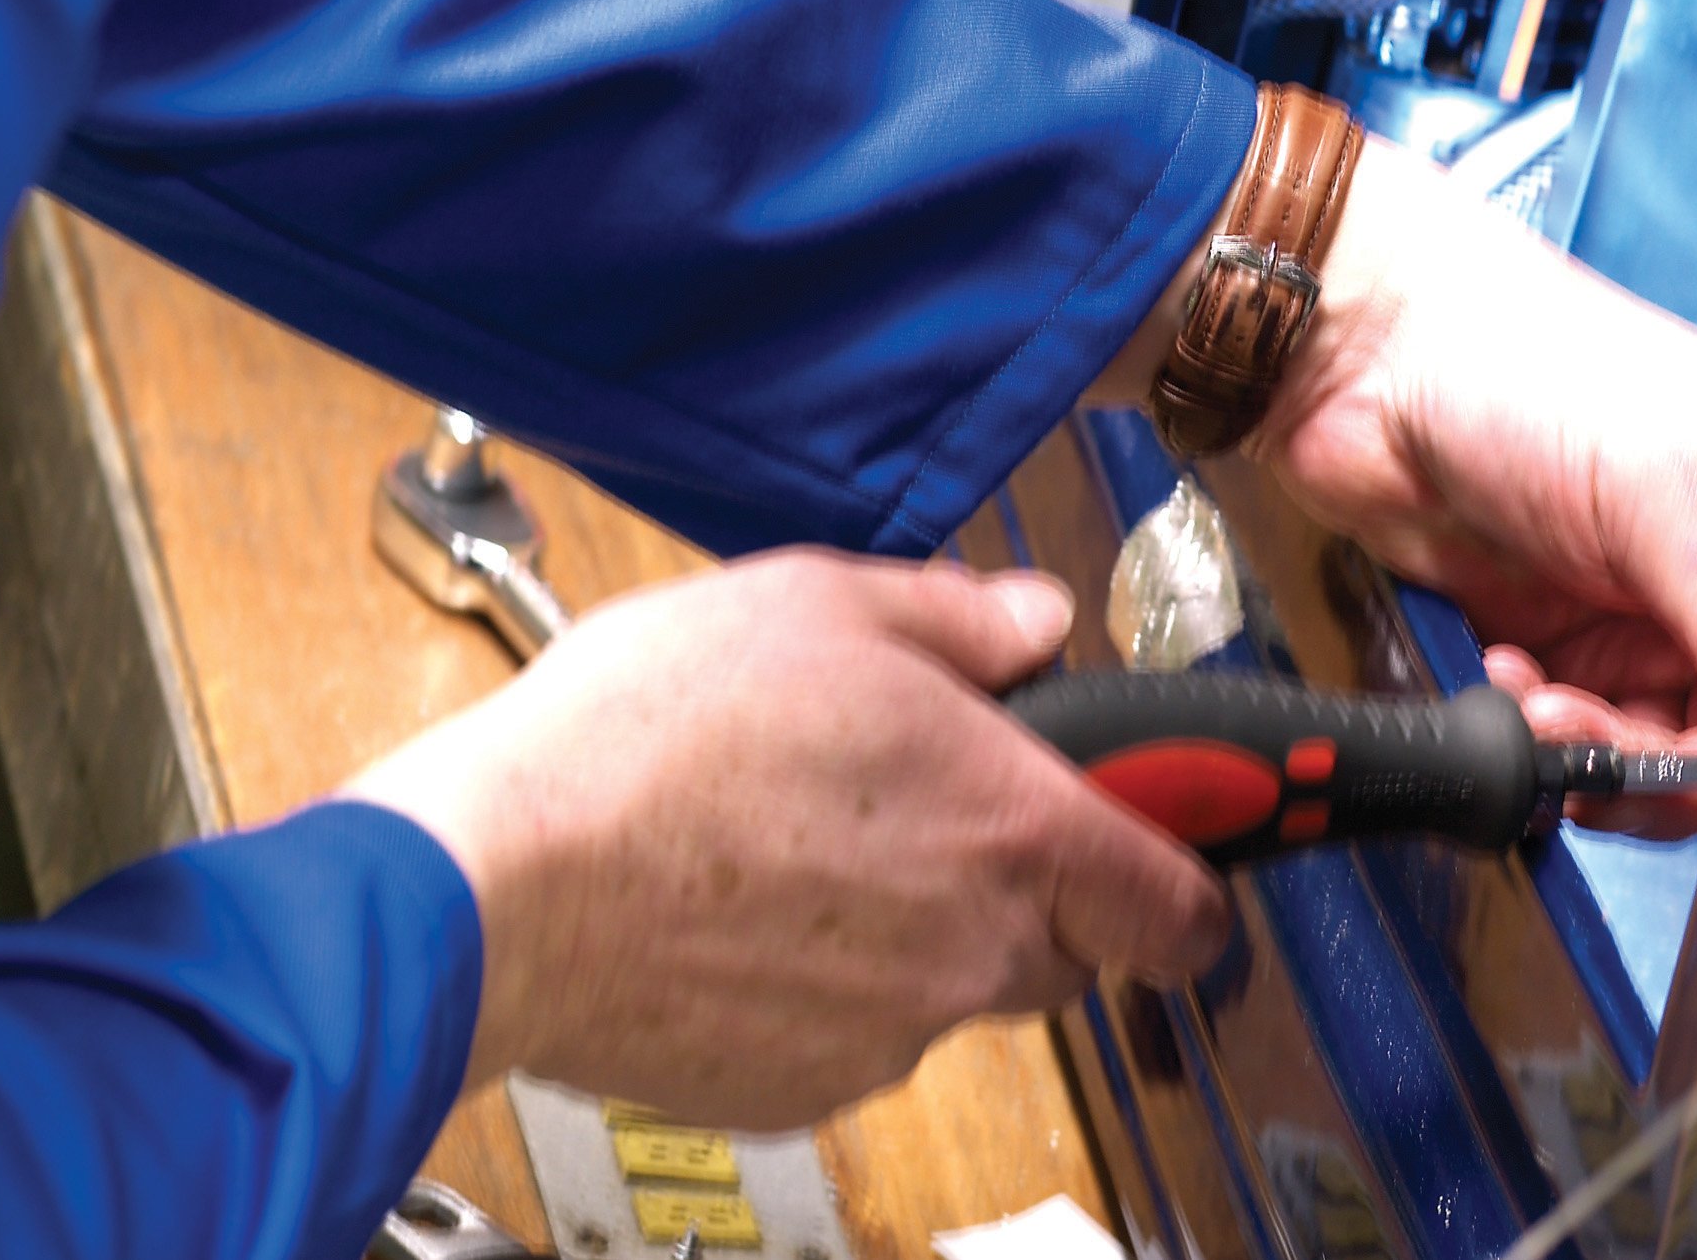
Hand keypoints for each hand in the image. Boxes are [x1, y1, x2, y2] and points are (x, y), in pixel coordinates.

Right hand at [339, 552, 1232, 1127]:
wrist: (504, 884)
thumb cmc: (651, 736)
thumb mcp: (821, 603)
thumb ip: (958, 618)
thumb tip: (1033, 622)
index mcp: (1010, 829)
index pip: (1179, 904)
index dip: (1193, 875)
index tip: (1182, 846)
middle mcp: (971, 953)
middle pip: (1062, 943)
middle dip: (1020, 881)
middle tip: (920, 801)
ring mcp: (884, 1039)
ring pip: (946, 985)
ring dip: (905, 926)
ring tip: (792, 838)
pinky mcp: (796, 1093)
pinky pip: (847, 1035)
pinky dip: (817, 983)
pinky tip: (738, 906)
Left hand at [1245, 140, 1696, 815]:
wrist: (1370, 360)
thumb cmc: (1527, 363)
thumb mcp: (1657, 478)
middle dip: (1675, 756)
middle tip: (1605, 735)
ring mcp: (1637, 612)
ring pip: (1659, 748)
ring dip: (1601, 751)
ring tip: (1543, 704)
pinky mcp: (1559, 643)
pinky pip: (1579, 736)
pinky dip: (1545, 732)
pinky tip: (1509, 680)